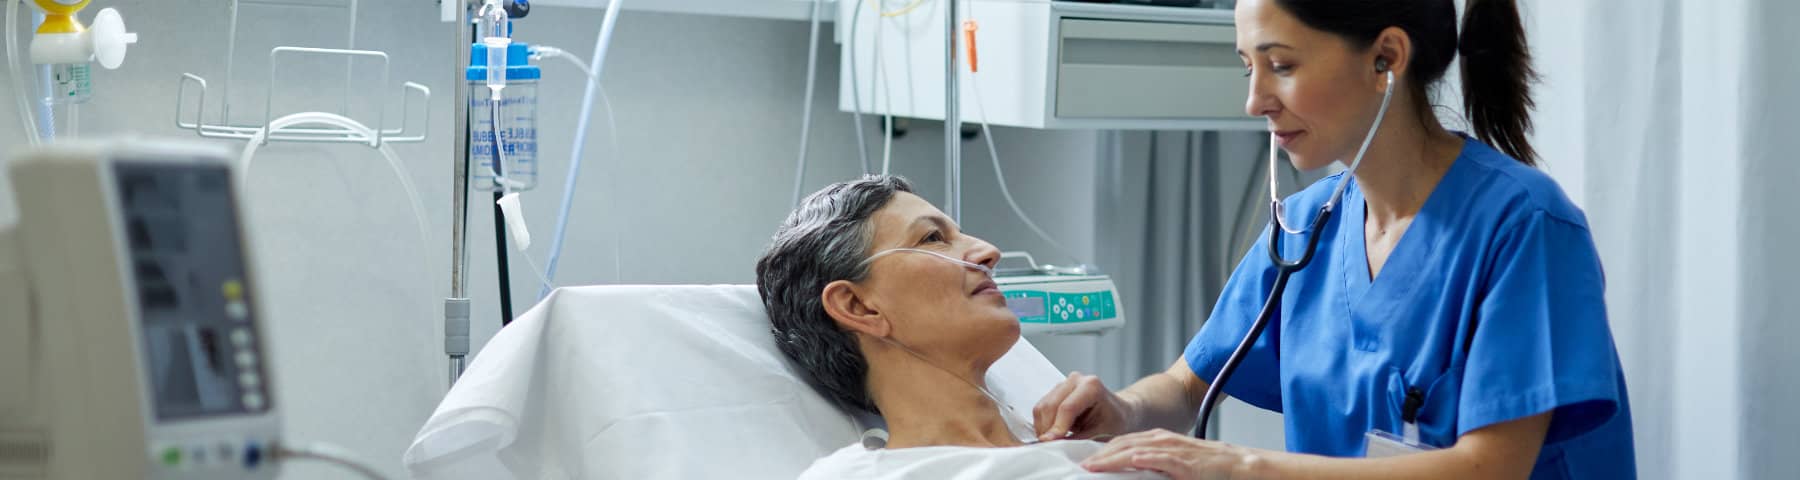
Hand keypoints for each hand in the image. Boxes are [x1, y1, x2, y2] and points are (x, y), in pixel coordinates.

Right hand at [1032, 371, 1135, 441]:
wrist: (1120, 412)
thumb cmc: (1116, 422)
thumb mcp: (1101, 433)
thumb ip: (1078, 439)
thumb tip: (1053, 444)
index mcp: (1091, 386)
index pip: (1067, 408)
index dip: (1057, 427)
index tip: (1050, 444)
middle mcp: (1076, 380)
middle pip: (1050, 405)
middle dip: (1047, 429)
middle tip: (1048, 447)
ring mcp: (1064, 383)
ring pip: (1042, 406)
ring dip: (1042, 427)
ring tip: (1052, 442)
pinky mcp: (1056, 391)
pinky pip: (1041, 408)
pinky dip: (1042, 423)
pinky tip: (1052, 434)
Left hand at [1080, 429, 1256, 479]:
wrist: (1235, 464)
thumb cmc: (1204, 467)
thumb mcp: (1171, 464)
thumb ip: (1150, 467)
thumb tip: (1129, 472)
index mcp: (1156, 440)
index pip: (1122, 442)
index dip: (1102, 450)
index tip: (1084, 459)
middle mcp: (1161, 440)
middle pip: (1124, 444)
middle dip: (1101, 454)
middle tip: (1081, 464)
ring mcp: (1173, 449)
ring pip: (1136, 449)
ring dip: (1114, 457)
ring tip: (1095, 465)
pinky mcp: (1185, 462)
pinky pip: (1162, 459)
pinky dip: (1145, 459)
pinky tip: (1131, 460)